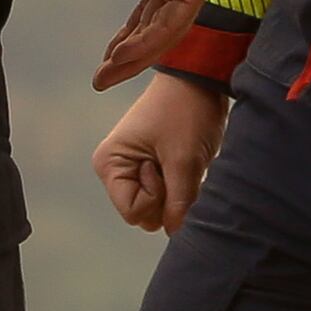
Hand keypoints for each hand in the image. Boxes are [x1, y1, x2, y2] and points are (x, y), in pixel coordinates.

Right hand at [94, 73, 229, 233]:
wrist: (200, 78)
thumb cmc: (186, 112)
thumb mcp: (184, 160)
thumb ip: (178, 203)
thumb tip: (175, 232)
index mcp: (109, 163)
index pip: (132, 212)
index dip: (155, 198)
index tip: (162, 165)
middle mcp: (116, 169)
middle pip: (144, 215)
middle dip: (167, 198)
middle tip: (174, 162)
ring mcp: (134, 168)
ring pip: (159, 208)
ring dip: (177, 193)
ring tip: (182, 159)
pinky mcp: (152, 167)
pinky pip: (168, 195)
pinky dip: (182, 186)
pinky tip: (186, 160)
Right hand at [95, 0, 233, 89]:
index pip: (149, 10)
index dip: (128, 34)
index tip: (107, 55)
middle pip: (156, 27)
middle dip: (129, 54)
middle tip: (103, 77)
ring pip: (163, 32)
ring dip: (134, 56)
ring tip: (106, 76)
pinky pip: (171, 22)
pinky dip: (146, 42)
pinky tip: (123, 56)